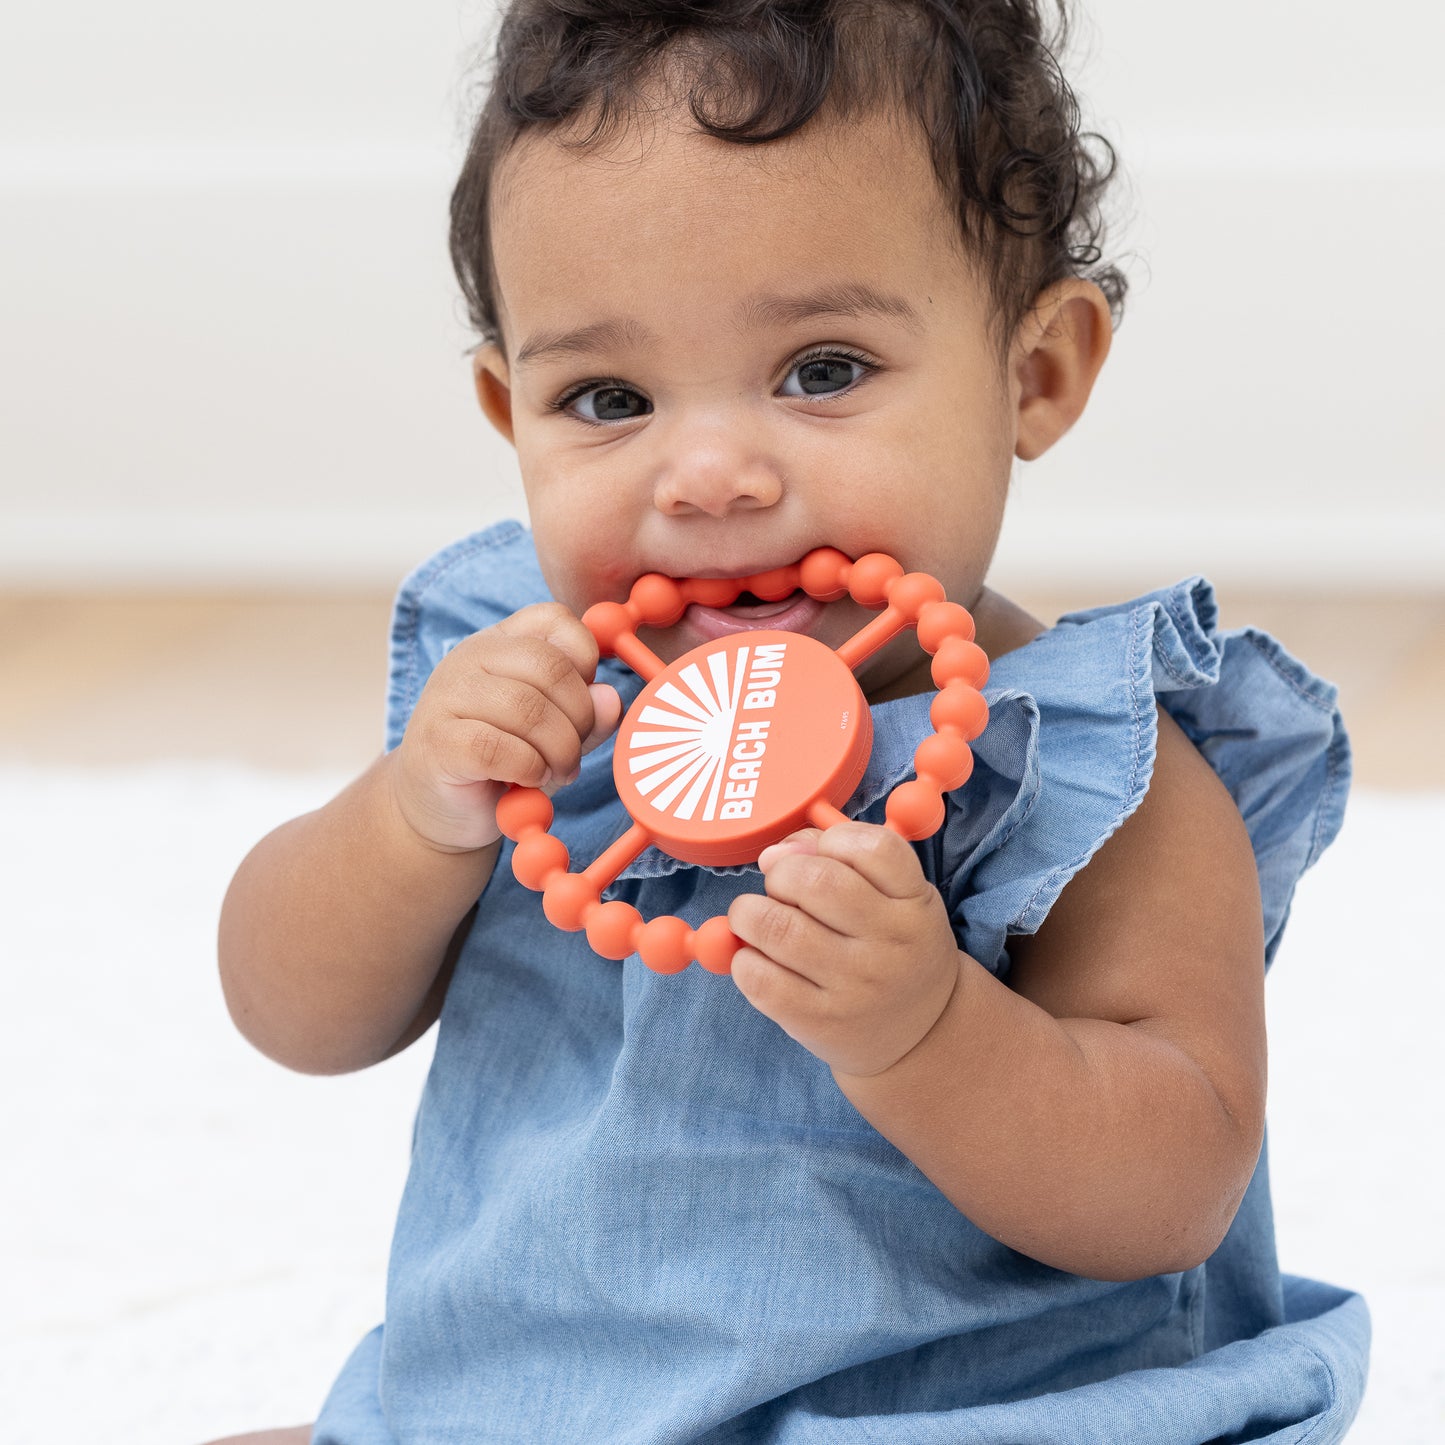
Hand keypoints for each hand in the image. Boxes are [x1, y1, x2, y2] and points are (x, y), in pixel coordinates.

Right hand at [389, 602, 621, 853]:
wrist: (438, 808)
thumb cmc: (502, 764)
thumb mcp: (555, 734)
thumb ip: (586, 715)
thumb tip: (610, 698)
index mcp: (500, 642)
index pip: (555, 619)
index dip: (585, 660)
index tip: (582, 702)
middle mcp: (469, 657)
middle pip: (550, 666)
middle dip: (579, 717)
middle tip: (575, 753)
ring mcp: (448, 695)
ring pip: (528, 709)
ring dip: (560, 751)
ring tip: (555, 771)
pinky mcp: (438, 741)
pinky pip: (501, 749)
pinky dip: (530, 769)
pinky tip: (528, 780)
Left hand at [728, 822, 962, 1078]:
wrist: (918, 1036)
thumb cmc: (892, 949)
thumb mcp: (895, 898)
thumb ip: (841, 858)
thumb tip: (773, 854)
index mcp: (914, 903)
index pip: (873, 847)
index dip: (832, 840)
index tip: (818, 854)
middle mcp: (890, 944)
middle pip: (815, 880)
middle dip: (781, 874)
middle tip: (781, 888)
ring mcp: (854, 987)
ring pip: (776, 926)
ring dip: (749, 912)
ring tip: (757, 919)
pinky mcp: (818, 1021)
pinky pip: (757, 976)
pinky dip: (743, 957)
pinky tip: (759, 957)